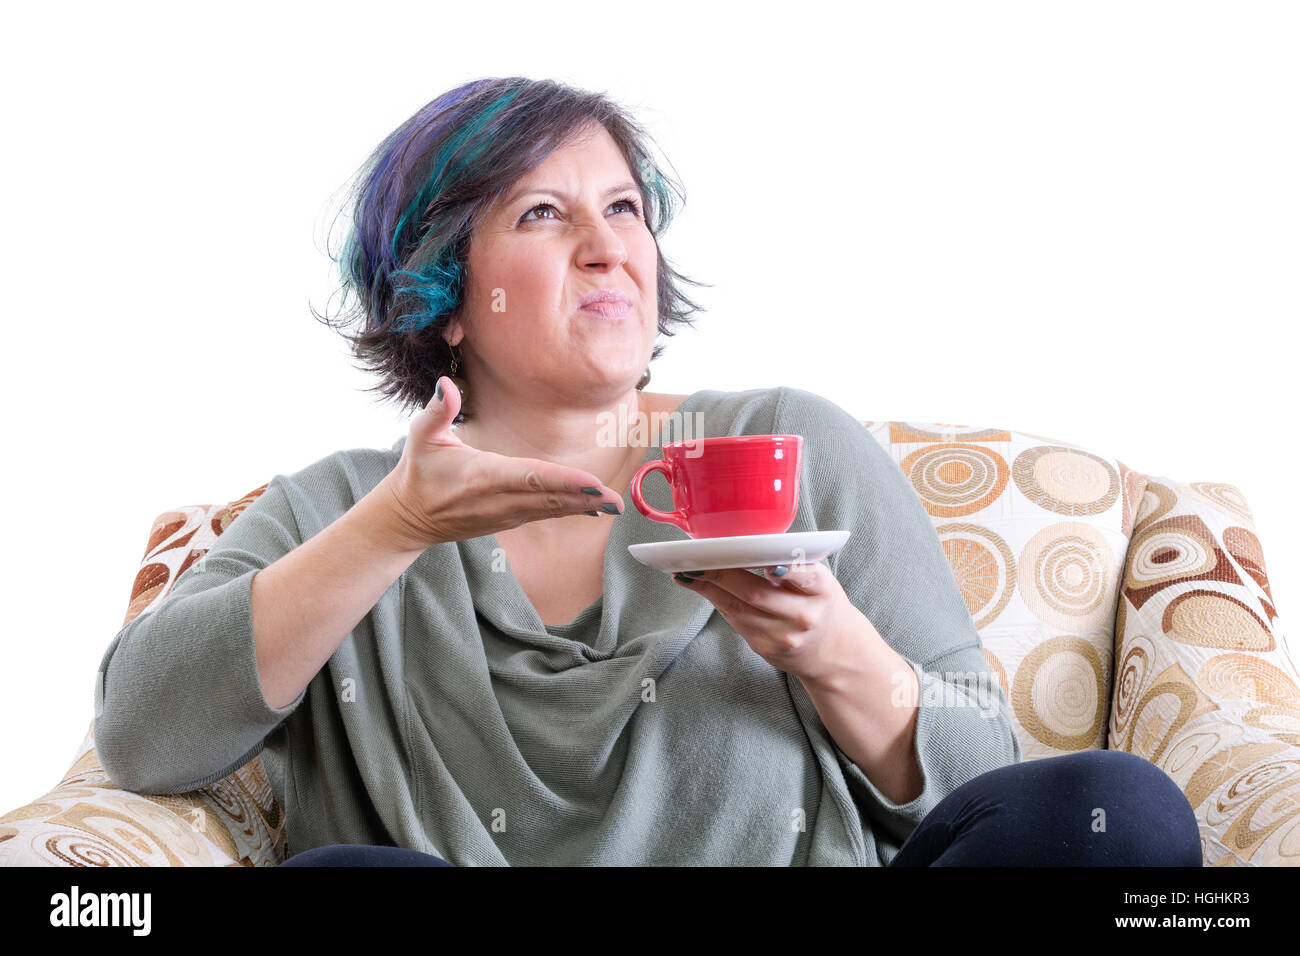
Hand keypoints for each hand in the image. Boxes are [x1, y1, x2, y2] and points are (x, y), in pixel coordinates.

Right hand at [377, 376, 625, 550]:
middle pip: (549, 498)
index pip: (529, 478)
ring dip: (584, 506)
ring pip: (551, 509)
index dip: (562, 481)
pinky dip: (571, 511)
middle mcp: (498, 499)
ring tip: (615, 504)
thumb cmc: (419, 472)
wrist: (409, 517)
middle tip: (618, 499)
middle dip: (585, 498)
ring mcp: (505, 514)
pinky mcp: (509, 520)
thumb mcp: (420, 436)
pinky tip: (596, 508)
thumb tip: (445, 385)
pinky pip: (545, 514)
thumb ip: (437, 410)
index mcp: (482, 476)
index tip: (591, 483)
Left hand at [671, 561, 874, 682]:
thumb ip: (793, 565)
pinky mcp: (766, 649)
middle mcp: (805, 616)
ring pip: (737, 609)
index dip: (787, 570)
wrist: (834, 651)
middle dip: (722, 574)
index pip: (806, 577)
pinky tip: (701, 586)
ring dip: (708, 588)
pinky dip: (716, 601)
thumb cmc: (820, 603)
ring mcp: (783, 637)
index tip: (768, 563)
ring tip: (687, 571)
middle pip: (757, 594)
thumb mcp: (820, 580)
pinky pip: (735, 621)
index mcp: (822, 591)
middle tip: (697, 558)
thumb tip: (746, 545)